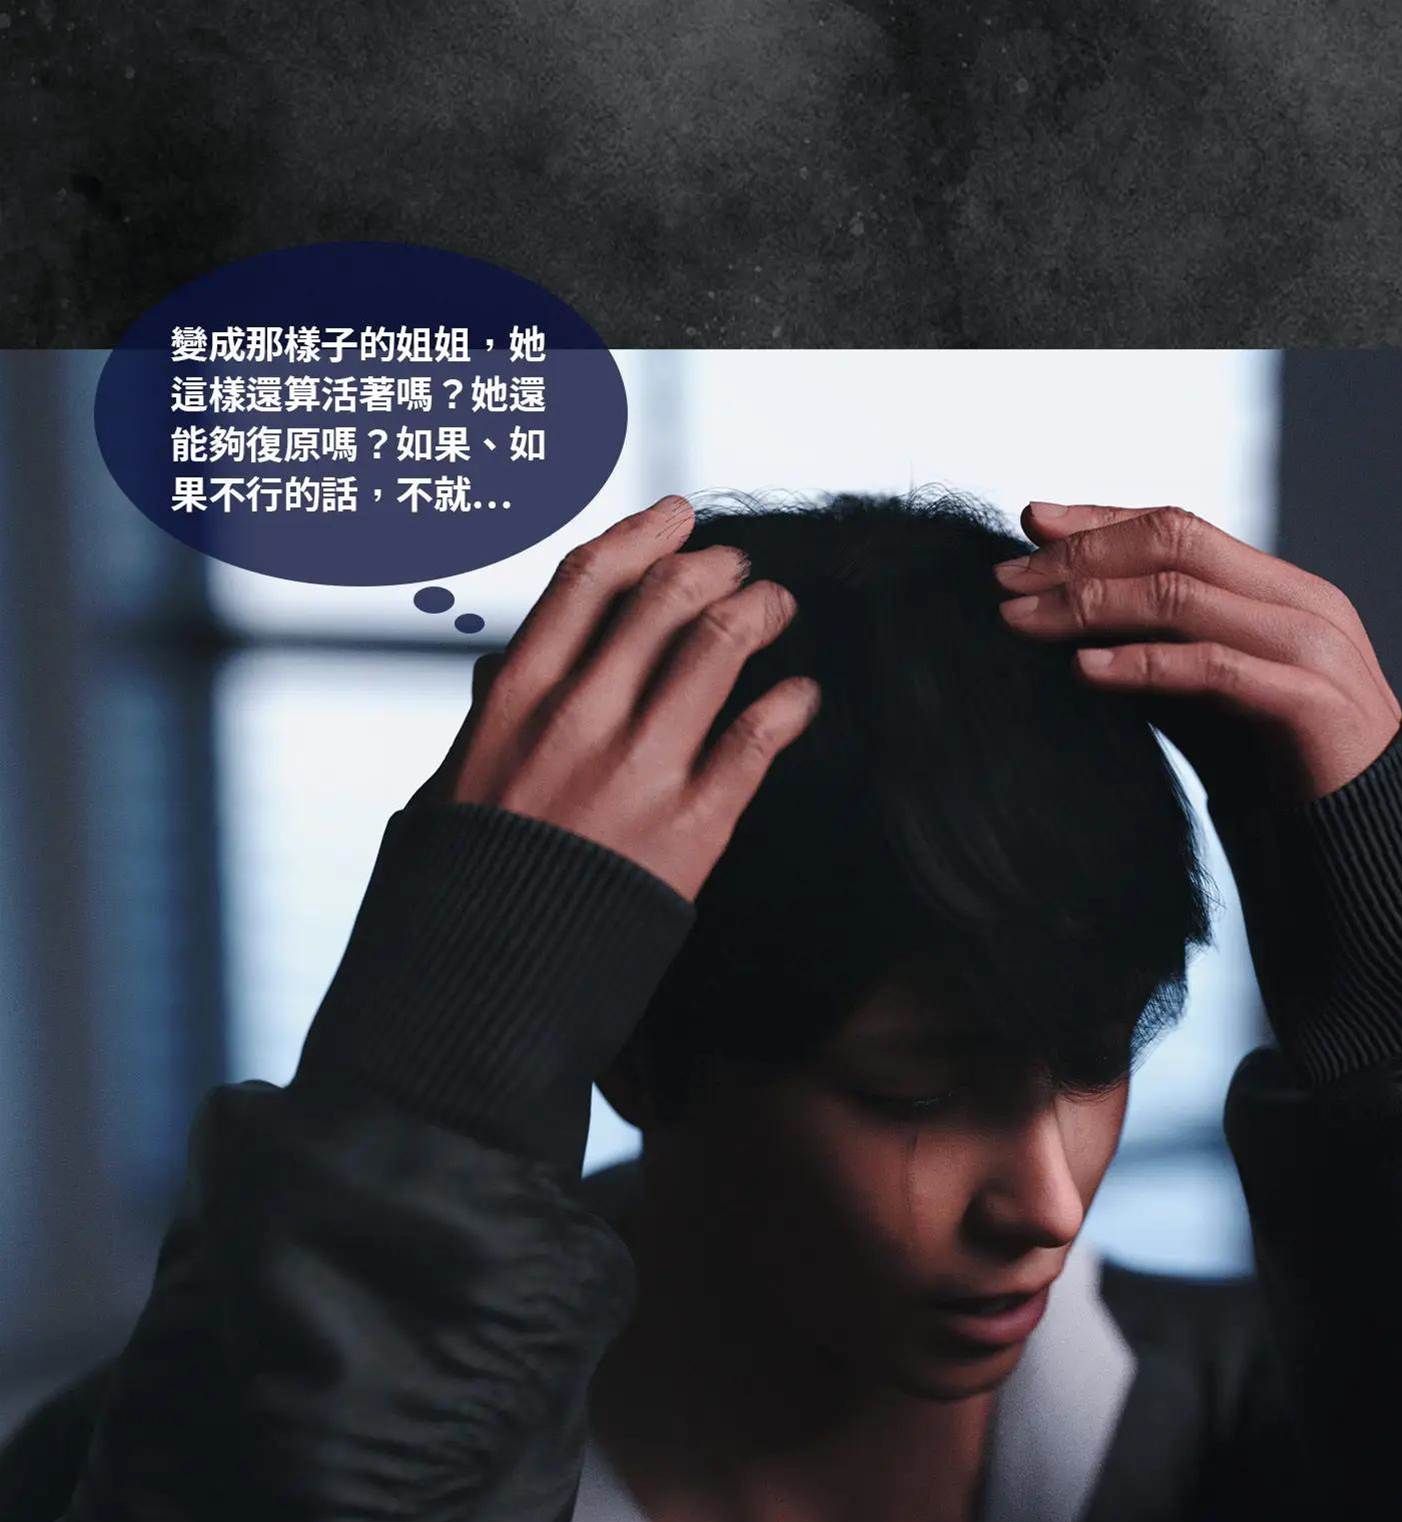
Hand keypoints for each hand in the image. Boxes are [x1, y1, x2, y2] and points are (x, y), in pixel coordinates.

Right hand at [432, 494, 819, 901]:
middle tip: (740, 569)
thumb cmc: (471, 883)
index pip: (589, 580)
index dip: (645, 535)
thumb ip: (487, 718)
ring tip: (776, 610)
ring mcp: (639, 765)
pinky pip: (757, 736)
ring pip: (719, 646)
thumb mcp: (453, 780)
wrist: (492, 974)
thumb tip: (499, 669)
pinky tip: (801, 694)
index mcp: (517, 696)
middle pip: (665, 598)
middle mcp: (581, 715)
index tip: (679, 518)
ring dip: (760, 613)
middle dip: (715, 568)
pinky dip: (790, 702)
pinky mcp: (692, 822)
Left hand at [993, 501, 1401, 808]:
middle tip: (1006, 578)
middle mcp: (1299, 602)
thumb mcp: (1220, 696)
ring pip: (1183, 596)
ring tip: (1023, 621)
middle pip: (1175, 544)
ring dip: (1090, 604)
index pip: (1181, 528)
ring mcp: (1309, 648)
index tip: (1031, 522)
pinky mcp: (1307, 704)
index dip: (1103, 518)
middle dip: (1082, 554)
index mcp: (1282, 589)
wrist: (1375, 834)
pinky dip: (1141, 664)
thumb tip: (1080, 630)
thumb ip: (1172, 651)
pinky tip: (1084, 670)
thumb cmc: (1288, 769)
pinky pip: (1212, 669)